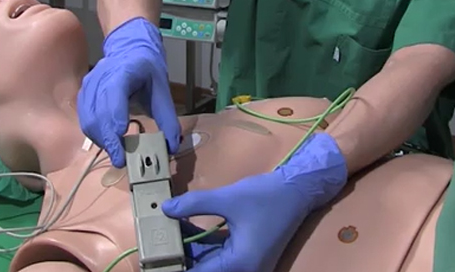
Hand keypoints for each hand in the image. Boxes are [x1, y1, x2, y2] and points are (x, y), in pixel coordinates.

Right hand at [77, 17, 180, 167]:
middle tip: (121, 160)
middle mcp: (102, 76)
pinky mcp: (84, 93)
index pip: (115, 95)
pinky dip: (95, 133)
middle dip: (108, 140)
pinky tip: (107, 140)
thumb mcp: (162, 88)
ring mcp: (90, 84)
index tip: (121, 143)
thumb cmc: (146, 67)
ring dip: (101, 139)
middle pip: (99, 113)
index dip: (115, 120)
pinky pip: (85, 118)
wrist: (129, 48)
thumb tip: (172, 146)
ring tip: (116, 151)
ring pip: (88, 119)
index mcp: (124, 71)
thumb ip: (168, 117)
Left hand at [162, 133, 347, 271]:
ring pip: (211, 262)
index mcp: (240, 263)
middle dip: (181, 256)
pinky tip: (185, 226)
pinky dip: (203, 243)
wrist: (297, 190)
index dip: (176, 267)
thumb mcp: (227, 198)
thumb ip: (194, 204)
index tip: (157, 260)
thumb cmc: (265, 196)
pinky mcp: (248, 254)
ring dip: (190, 249)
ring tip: (167, 230)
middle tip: (158, 241)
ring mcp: (247, 264)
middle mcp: (245, 269)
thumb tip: (165, 209)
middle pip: (205, 269)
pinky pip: (220, 254)